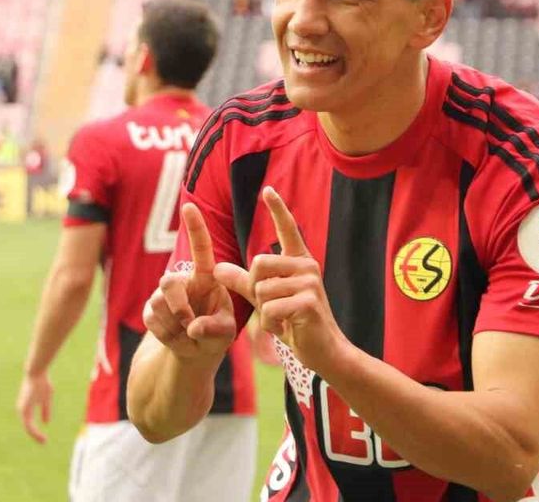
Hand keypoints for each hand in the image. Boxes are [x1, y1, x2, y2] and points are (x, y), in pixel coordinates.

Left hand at [17, 372, 51, 443]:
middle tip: (43, 442)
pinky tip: (41, 436)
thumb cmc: (41, 383)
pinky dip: (35, 432)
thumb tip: (46, 422)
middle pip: (28, 427)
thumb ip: (45, 410)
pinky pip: (29, 425)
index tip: (44, 438)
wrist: (37, 373)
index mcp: (26, 408)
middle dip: (36, 436)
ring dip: (36, 436)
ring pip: (28, 428)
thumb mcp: (45, 399)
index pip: (30, 423)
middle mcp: (22, 410)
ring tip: (43, 441)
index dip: (36, 431)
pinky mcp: (24, 410)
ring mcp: (22, 410)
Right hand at [142, 203, 236, 361]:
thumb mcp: (226, 333)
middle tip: (189, 325)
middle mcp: (184, 280)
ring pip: (158, 304)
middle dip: (177, 307)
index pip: (201, 249)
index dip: (195, 227)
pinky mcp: (150, 309)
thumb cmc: (217, 333)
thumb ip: (215, 329)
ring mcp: (164, 293)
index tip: (189, 205)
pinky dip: (166, 335)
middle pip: (169, 283)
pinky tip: (177, 338)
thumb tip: (193, 326)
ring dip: (174, 326)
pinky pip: (151, 320)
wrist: (195, 350)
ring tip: (189, 335)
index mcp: (207, 277)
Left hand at [215, 187, 348, 375]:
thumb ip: (243, 281)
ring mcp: (310, 283)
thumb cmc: (294, 320)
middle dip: (255, 289)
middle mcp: (307, 266)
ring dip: (264, 311)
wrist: (322, 349)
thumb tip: (216, 268)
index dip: (277, 209)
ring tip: (282, 319)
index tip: (267, 190)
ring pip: (262, 290)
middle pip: (258, 264)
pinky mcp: (308, 302)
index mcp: (299, 260)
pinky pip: (270, 308)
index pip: (288, 229)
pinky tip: (286, 328)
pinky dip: (270, 324)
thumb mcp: (265, 297)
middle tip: (270, 306)